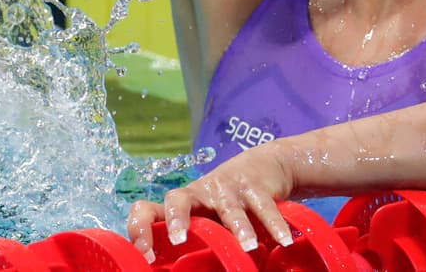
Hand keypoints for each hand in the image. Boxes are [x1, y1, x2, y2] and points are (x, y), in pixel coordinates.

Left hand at [126, 141, 296, 260]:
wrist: (266, 164)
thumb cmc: (228, 202)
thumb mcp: (208, 216)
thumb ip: (193, 239)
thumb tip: (169, 271)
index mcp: (183, 204)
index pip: (149, 209)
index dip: (141, 228)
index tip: (145, 255)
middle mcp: (200, 193)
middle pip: (178, 199)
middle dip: (177, 219)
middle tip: (179, 240)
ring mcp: (227, 188)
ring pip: (229, 208)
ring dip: (239, 228)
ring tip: (248, 247)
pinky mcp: (255, 186)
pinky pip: (264, 207)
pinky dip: (275, 225)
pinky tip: (284, 240)